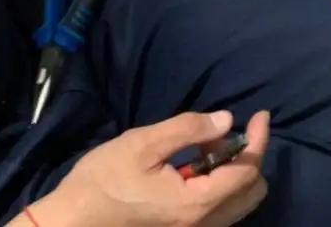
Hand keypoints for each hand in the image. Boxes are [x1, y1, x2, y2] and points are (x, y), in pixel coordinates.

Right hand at [27, 110, 269, 226]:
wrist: (69, 224)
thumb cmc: (103, 181)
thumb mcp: (144, 144)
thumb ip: (189, 129)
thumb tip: (227, 120)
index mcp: (197, 204)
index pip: (247, 170)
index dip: (259, 139)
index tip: (261, 115)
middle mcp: (204, 225)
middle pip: (252, 191)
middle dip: (249, 156)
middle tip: (221, 134)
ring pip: (238, 204)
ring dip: (235, 171)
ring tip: (207, 146)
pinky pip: (220, 211)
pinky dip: (221, 186)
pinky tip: (197, 166)